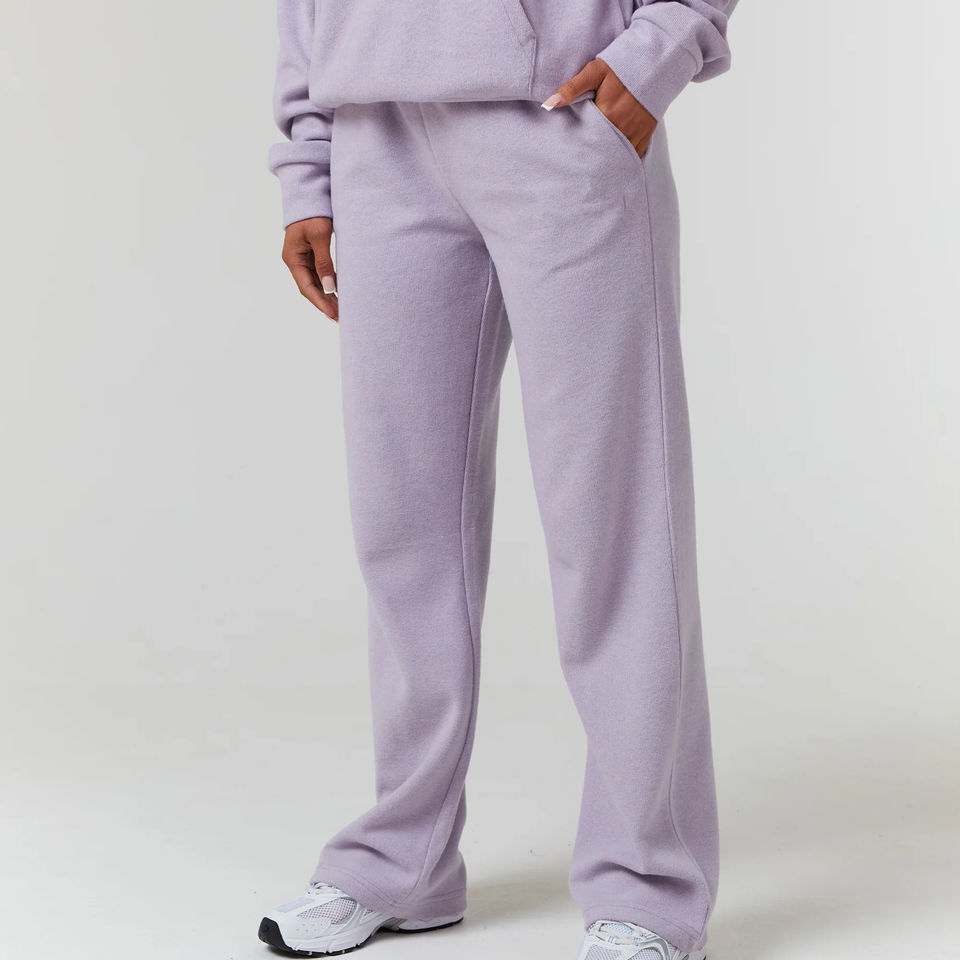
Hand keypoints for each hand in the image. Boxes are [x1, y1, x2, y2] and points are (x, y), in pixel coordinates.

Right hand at [281, 216, 338, 321]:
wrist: (308, 194)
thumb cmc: (313, 213)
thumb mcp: (320, 237)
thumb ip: (324, 262)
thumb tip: (329, 287)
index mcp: (292, 258)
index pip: (306, 287)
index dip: (320, 303)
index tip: (333, 314)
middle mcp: (295, 261)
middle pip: (310, 288)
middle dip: (324, 303)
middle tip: (340, 317)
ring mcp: (301, 258)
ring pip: (314, 283)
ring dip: (327, 296)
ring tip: (341, 310)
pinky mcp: (309, 254)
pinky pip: (318, 274)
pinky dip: (328, 285)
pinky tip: (338, 293)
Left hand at [542, 59, 657, 158]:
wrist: (654, 63)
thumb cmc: (621, 65)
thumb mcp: (595, 71)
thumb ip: (572, 88)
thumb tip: (549, 103)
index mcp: (607, 115)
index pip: (586, 139)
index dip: (577, 144)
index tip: (568, 149)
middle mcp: (622, 128)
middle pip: (601, 151)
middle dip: (590, 157)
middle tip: (578, 162)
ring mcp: (635, 133)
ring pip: (617, 156)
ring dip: (606, 159)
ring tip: (594, 164)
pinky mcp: (645, 134)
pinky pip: (633, 155)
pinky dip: (623, 158)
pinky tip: (612, 160)